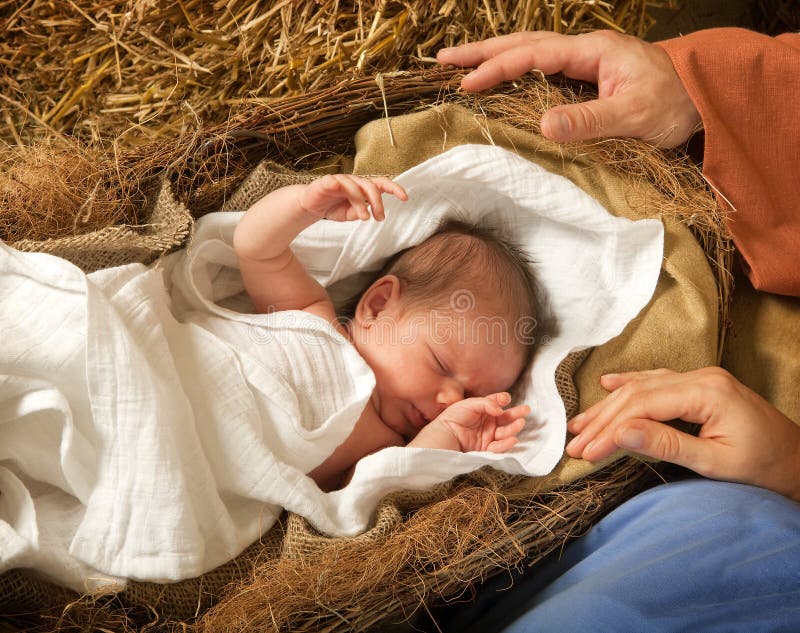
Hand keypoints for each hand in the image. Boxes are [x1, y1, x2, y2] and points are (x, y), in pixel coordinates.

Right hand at [298, 174, 406, 221]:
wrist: (309, 205)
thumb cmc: (332, 207)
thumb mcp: (348, 215)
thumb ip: (358, 213)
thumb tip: (367, 213)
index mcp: (362, 188)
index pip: (381, 184)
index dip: (394, 188)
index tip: (405, 198)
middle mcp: (353, 181)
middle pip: (370, 187)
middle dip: (378, 203)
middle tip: (379, 219)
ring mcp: (340, 180)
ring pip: (355, 187)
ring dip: (362, 203)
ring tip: (364, 218)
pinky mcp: (326, 182)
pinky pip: (335, 182)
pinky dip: (339, 185)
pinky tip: (340, 193)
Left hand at [434, 392, 529, 452]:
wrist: (443, 436)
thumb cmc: (453, 417)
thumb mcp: (469, 404)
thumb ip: (486, 403)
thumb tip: (501, 409)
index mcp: (483, 410)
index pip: (497, 403)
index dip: (503, 400)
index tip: (506, 399)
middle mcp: (487, 422)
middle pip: (505, 418)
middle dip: (516, 414)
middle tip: (527, 410)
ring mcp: (488, 435)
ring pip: (505, 432)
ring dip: (513, 428)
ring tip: (520, 423)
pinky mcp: (485, 448)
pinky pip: (498, 446)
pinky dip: (506, 443)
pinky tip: (513, 439)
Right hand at [437, 30, 700, 147]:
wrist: (704, 99)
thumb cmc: (675, 105)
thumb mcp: (634, 117)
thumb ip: (589, 120)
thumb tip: (542, 125)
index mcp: (593, 51)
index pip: (533, 55)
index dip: (497, 68)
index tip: (466, 84)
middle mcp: (585, 49)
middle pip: (523, 43)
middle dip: (482, 52)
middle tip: (443, 61)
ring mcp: (586, 60)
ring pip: (530, 51)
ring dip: (494, 57)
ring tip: (461, 65)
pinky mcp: (587, 75)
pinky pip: (541, 66)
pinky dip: (514, 68)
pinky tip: (500, 77)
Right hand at [566, 368, 799, 500]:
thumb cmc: (765, 468)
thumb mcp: (716, 463)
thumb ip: (666, 444)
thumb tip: (620, 432)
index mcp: (707, 392)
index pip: (643, 407)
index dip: (610, 430)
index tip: (586, 452)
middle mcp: (702, 377)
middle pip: (638, 394)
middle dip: (603, 420)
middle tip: (574, 444)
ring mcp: (701, 378)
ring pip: (643, 386)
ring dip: (609, 406)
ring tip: (579, 424)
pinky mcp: (701, 385)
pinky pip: (657, 380)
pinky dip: (630, 384)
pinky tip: (609, 385)